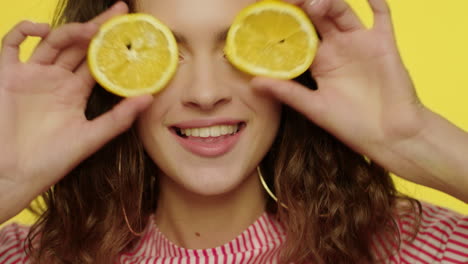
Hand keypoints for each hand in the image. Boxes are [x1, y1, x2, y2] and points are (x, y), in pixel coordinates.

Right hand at [0, 2, 152, 222]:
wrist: (13, 175)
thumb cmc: (51, 161)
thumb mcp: (90, 138)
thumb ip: (118, 118)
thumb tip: (150, 98)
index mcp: (74, 92)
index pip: (98, 61)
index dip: (114, 46)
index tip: (132, 31)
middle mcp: (55, 79)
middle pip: (80, 45)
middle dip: (99, 27)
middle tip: (120, 11)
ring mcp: (31, 75)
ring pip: (53, 41)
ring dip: (72, 31)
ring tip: (93, 29)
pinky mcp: (7, 75)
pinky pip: (12, 43)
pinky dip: (25, 31)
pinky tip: (44, 30)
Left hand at [252, 0, 423, 169]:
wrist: (390, 136)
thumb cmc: (352, 126)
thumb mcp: (315, 108)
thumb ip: (287, 92)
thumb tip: (254, 83)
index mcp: (319, 61)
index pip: (297, 34)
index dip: (284, 23)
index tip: (267, 14)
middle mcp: (337, 47)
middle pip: (317, 17)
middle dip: (302, 6)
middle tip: (287, 1)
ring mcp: (360, 42)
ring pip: (341, 11)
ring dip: (327, 2)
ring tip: (312, 3)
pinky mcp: (383, 42)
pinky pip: (381, 15)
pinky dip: (374, 0)